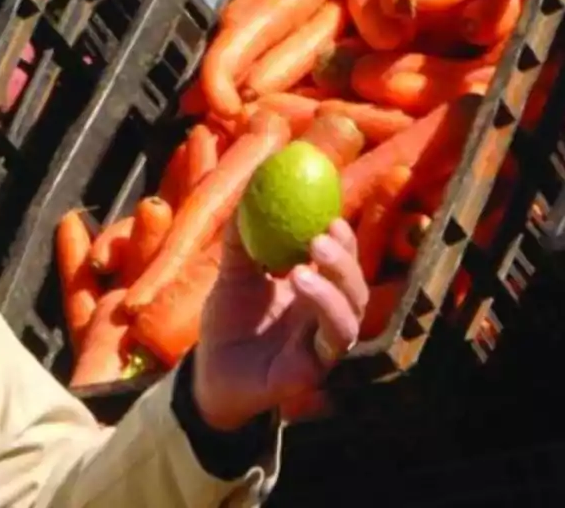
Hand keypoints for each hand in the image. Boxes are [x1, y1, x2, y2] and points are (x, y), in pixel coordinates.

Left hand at [191, 218, 368, 430]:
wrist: (209, 373)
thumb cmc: (227, 322)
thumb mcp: (232, 274)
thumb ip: (241, 239)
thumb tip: (249, 191)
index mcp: (312, 291)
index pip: (339, 260)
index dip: (340, 235)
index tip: (327, 208)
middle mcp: (325, 315)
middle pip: (354, 283)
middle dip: (345, 255)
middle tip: (324, 231)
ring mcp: (325, 343)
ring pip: (351, 311)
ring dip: (336, 282)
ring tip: (305, 263)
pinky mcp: (317, 367)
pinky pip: (334, 338)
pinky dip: (325, 309)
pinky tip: (301, 285)